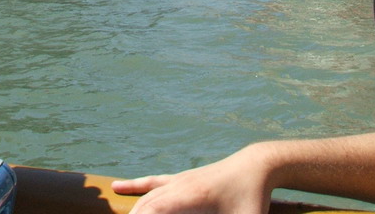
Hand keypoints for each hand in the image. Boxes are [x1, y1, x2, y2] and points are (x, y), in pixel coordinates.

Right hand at [112, 146, 276, 213]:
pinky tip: (119, 187)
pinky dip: (135, 187)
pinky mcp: (183, 179)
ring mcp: (179, 181)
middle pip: (143, 208)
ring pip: (145, 197)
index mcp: (190, 198)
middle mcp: (178, 187)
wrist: (256, 166)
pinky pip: (153, 184)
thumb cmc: (253, 199)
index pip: (152, 213)